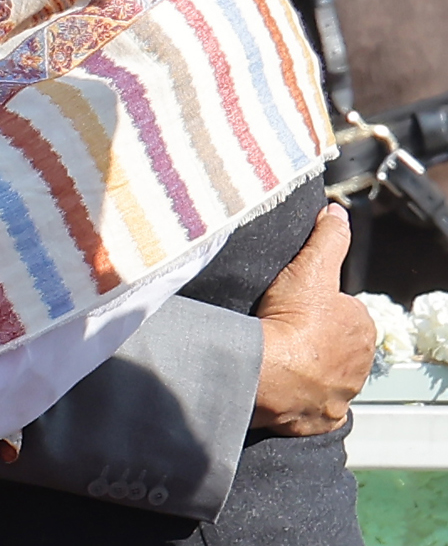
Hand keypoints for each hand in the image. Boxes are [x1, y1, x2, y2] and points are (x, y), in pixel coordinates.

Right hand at [251, 203, 374, 434]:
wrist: (267, 373)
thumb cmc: (290, 320)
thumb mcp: (309, 267)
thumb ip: (327, 238)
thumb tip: (337, 212)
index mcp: (363, 326)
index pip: (342, 308)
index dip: (314, 303)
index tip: (291, 304)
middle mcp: (361, 363)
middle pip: (334, 342)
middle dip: (313, 337)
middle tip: (280, 326)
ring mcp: (343, 393)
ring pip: (324, 373)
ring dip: (305, 366)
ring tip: (275, 353)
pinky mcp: (324, 418)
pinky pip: (314, 404)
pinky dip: (300, 397)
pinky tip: (281, 384)